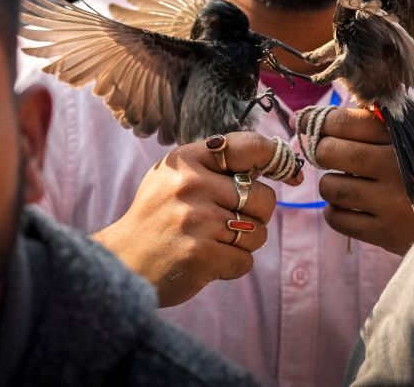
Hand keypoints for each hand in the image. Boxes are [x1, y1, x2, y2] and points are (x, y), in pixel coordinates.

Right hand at [92, 131, 302, 307]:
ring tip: (211, 243)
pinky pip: (245, 261)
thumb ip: (217, 166)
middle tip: (226, 224)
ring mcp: (196, 220)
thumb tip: (275, 157)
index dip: (277, 159)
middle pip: (264, 197)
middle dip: (255, 215)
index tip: (291, 173)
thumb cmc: (158, 218)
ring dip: (242, 245)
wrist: (122, 262)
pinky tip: (206, 262)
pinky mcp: (201, 255)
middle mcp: (191, 184)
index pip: (249, 147)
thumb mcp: (176, 178)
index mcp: (187, 160)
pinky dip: (231, 267)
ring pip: (258, 232)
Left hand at [310, 107, 413, 255]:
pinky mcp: (384, 233)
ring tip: (345, 181)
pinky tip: (351, 205)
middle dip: (323, 149)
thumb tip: (339, 113)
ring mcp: (387, 203)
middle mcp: (393, 168)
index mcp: (404, 137)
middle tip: (328, 152)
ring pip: (330, 186)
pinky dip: (336, 211)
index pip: (345, 121)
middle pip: (330, 151)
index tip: (311, 122)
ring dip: (331, 182)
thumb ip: (389, 123)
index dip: (321, 121)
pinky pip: (337, 219)